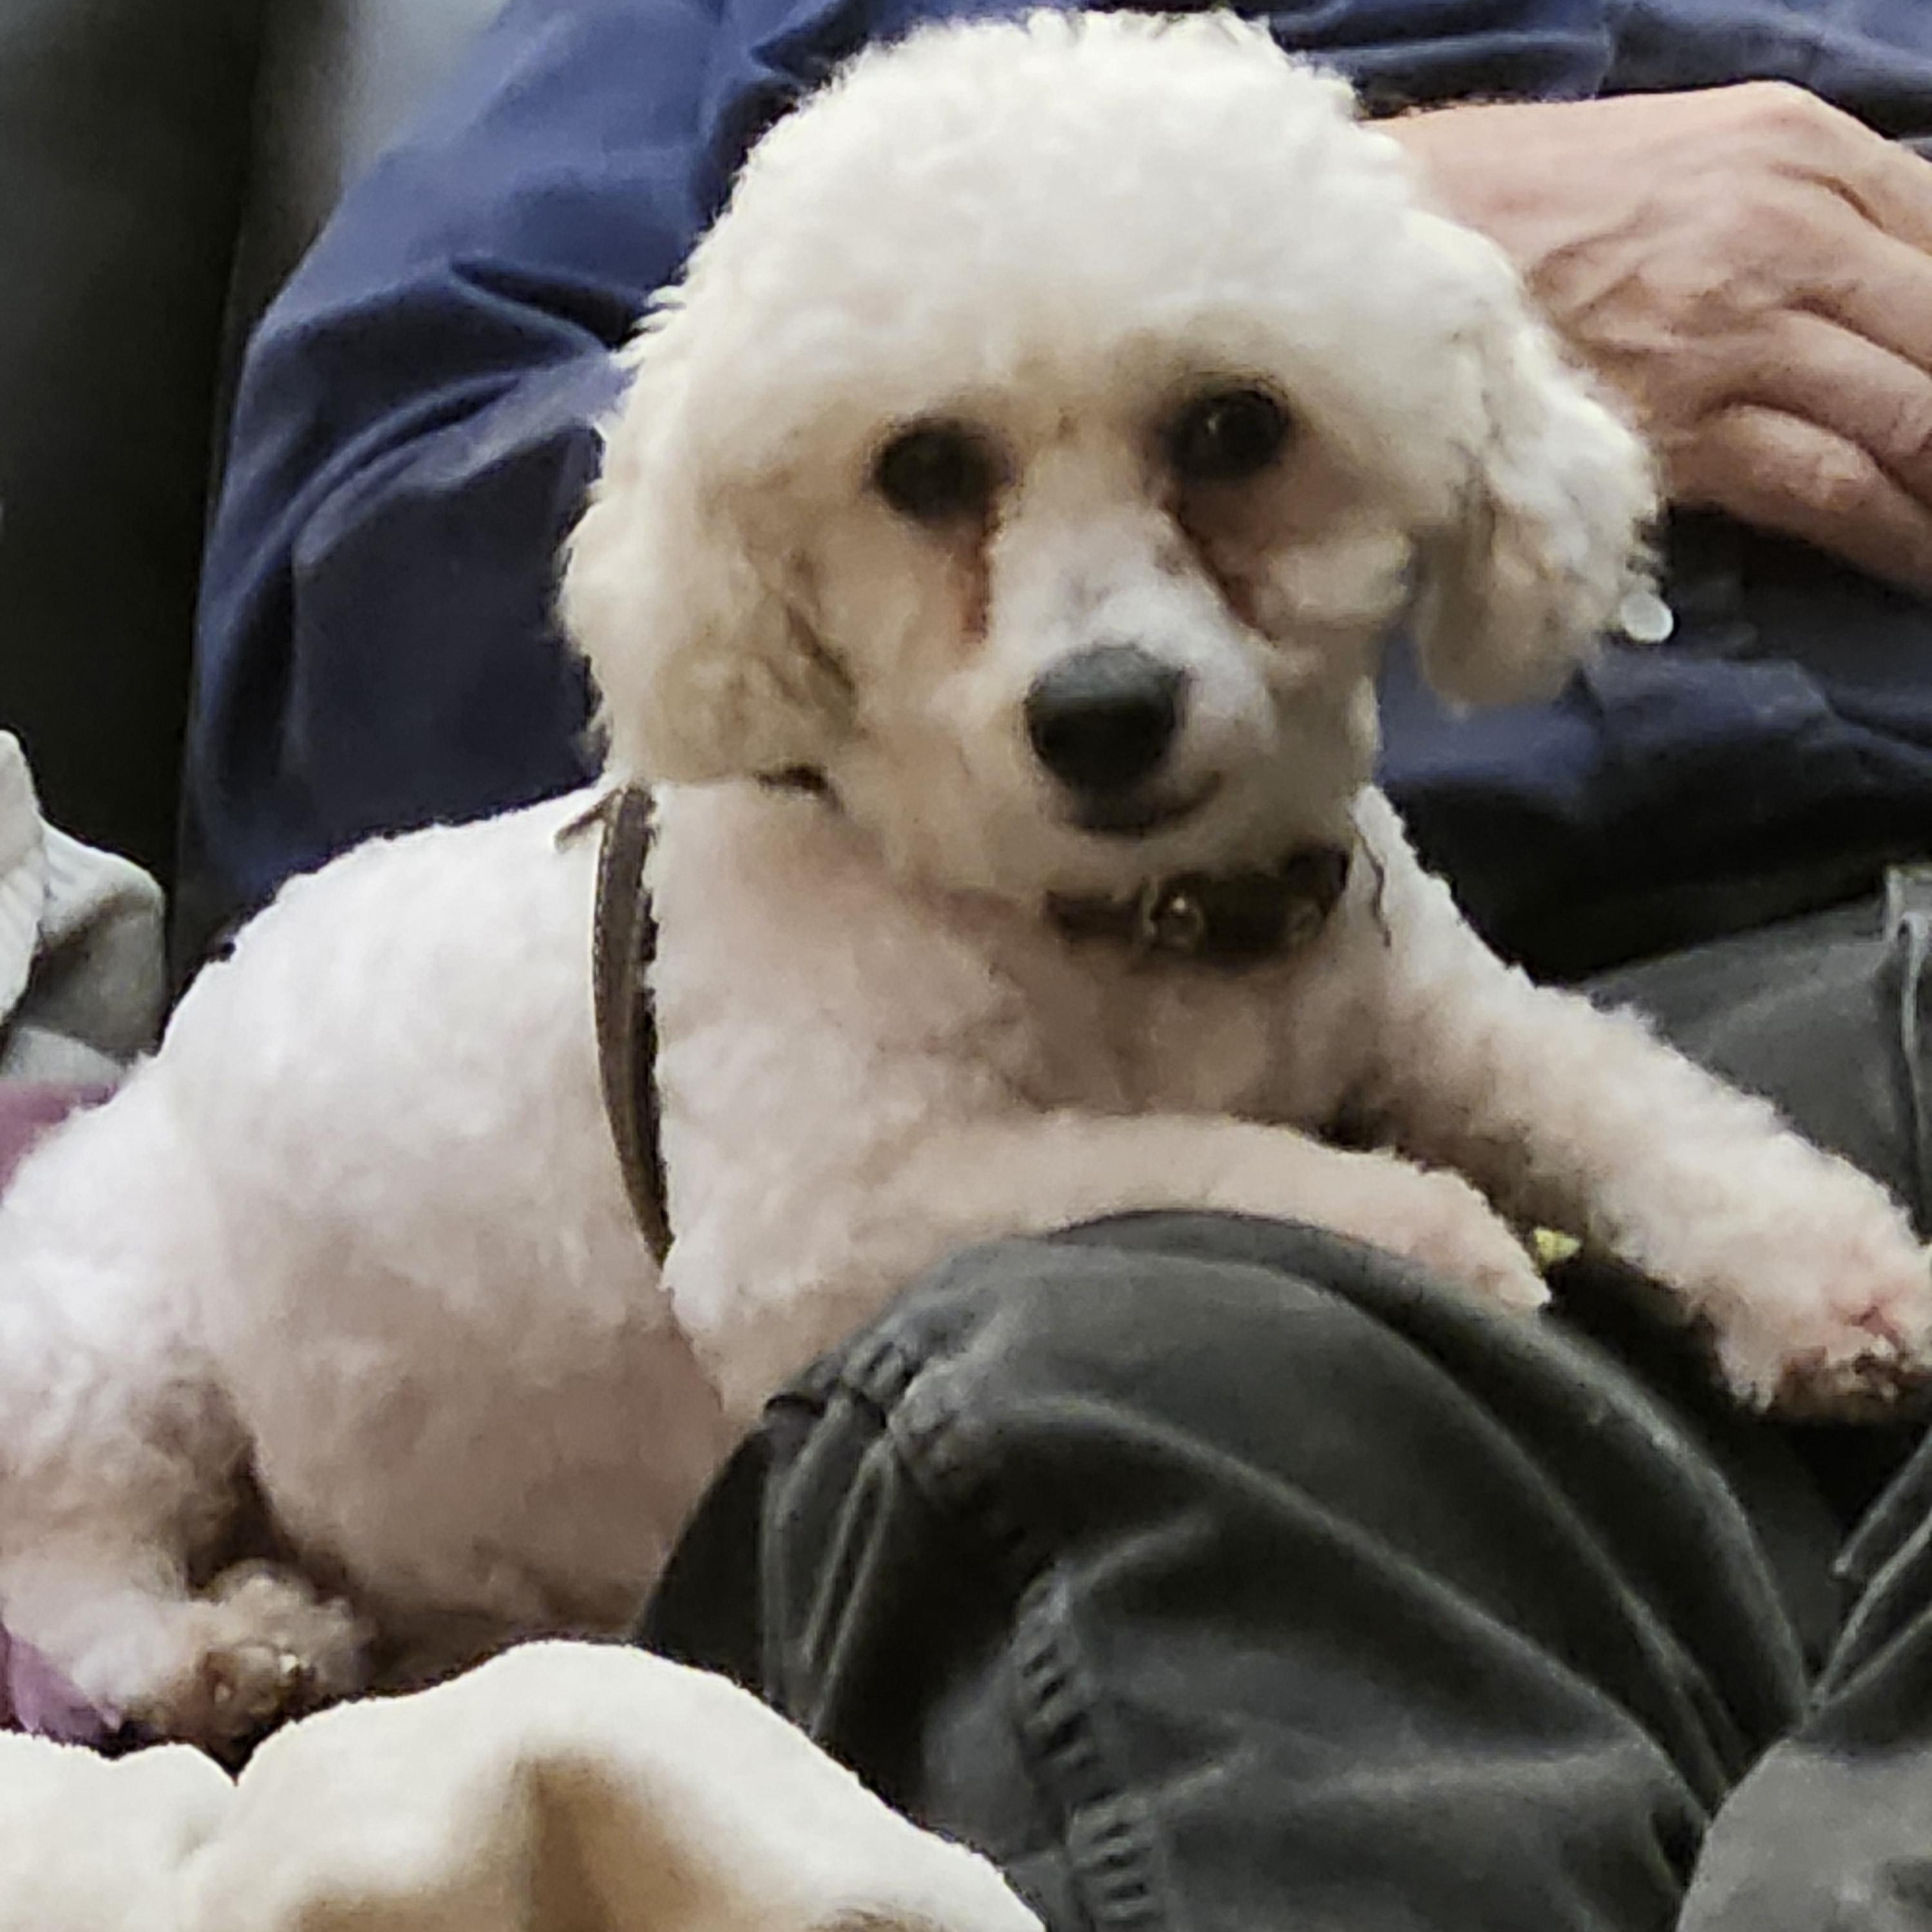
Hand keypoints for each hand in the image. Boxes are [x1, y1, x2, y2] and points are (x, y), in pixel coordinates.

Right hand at [1385, 84, 1931, 591]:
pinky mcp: (1686, 427)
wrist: (1382, 247)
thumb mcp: (1676, 157)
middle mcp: (1791, 232)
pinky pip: (1830, 487)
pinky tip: (1920, 564)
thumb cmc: (1508, 204)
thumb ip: (1779, 208)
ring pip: (1914, 416)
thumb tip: (1853, 289)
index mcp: (1797, 151)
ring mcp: (1742, 332)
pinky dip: (1893, 533)